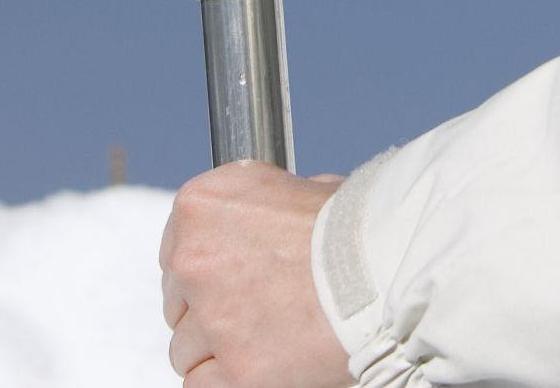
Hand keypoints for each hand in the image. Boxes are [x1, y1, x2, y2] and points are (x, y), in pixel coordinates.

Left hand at [160, 162, 350, 386]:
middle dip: (207, 309)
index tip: (226, 278)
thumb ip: (263, 210)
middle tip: (251, 310)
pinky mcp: (234, 369)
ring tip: (262, 339)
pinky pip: (200, 385)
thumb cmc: (354, 230)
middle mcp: (193, 259)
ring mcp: (211, 318)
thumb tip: (268, 219)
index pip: (176, 249)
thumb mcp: (298, 191)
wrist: (384, 270)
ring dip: (216, 348)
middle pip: (177, 301)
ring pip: (185, 348)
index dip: (204, 270)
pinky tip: (254, 367)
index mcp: (201, 207)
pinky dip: (224, 381)